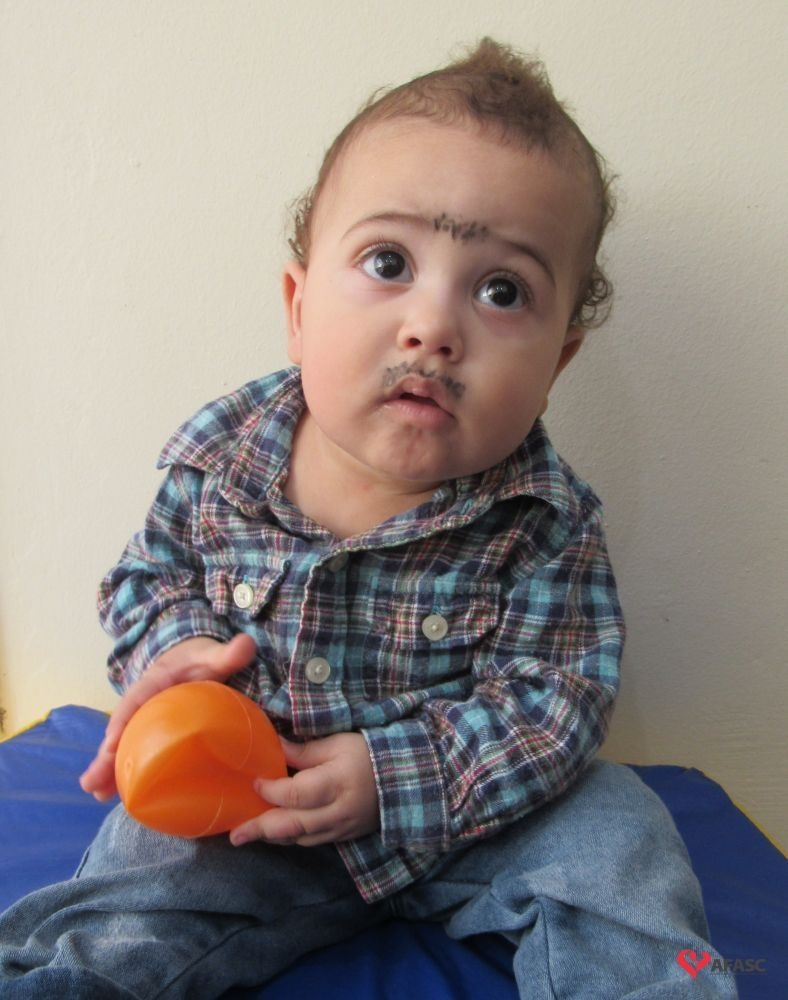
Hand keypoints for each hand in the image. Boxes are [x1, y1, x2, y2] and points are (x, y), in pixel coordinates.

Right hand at [79, 633, 257, 801]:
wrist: (190, 659)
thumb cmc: (197, 659)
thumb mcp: (211, 654)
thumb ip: (227, 654)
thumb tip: (246, 644)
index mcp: (154, 682)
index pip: (135, 700)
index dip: (122, 722)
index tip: (111, 745)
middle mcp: (142, 704)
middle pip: (121, 730)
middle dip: (106, 756)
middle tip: (91, 783)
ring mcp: (144, 721)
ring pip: (123, 746)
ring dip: (109, 770)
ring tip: (97, 794)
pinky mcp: (150, 734)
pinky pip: (136, 753)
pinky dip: (125, 773)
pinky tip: (115, 796)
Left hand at [230, 732, 379, 846]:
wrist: (406, 779)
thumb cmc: (368, 753)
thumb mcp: (338, 743)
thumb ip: (304, 751)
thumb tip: (272, 747)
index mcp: (335, 784)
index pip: (294, 794)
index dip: (271, 790)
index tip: (254, 781)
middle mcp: (336, 812)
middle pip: (292, 826)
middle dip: (260, 829)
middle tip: (235, 835)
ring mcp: (340, 829)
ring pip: (299, 838)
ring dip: (273, 836)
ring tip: (248, 834)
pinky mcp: (344, 837)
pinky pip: (312, 842)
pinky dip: (291, 837)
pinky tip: (277, 832)